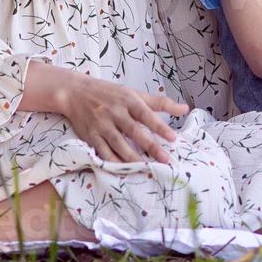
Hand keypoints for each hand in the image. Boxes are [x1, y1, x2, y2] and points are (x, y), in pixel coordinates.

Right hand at [54, 73, 188, 163]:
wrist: (75, 92)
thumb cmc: (109, 93)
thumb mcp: (134, 93)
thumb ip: (160, 103)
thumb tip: (185, 108)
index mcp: (128, 100)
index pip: (146, 114)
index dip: (159, 126)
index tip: (173, 138)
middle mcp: (115, 112)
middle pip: (134, 131)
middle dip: (150, 146)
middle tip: (165, 159)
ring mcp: (102, 125)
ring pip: (119, 144)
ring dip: (132, 157)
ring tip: (146, 168)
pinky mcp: (91, 136)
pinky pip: (103, 151)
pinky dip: (113, 161)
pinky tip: (123, 170)